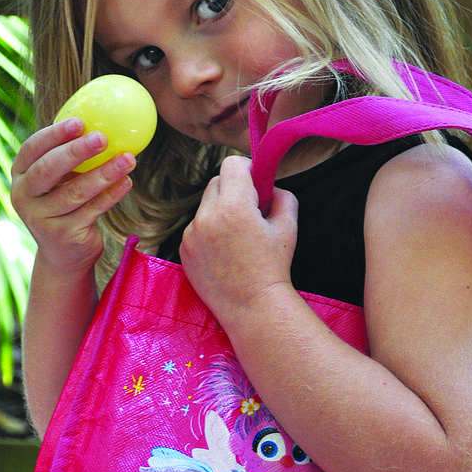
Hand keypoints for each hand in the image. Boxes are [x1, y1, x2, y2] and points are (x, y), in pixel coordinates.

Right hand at [10, 117, 134, 279]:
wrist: (63, 254)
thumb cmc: (65, 205)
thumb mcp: (60, 180)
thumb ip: (69, 155)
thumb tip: (104, 117)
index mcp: (20, 175)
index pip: (32, 149)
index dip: (54, 134)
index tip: (80, 122)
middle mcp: (23, 196)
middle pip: (48, 170)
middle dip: (76, 151)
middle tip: (102, 138)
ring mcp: (40, 219)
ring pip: (74, 192)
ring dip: (104, 173)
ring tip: (128, 159)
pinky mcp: (63, 235)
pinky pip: (91, 210)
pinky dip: (111, 195)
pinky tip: (127, 182)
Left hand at [179, 155, 297, 327]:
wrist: (253, 307)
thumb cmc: (273, 267)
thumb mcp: (288, 226)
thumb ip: (282, 195)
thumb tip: (269, 186)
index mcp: (234, 206)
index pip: (231, 164)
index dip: (247, 169)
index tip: (256, 184)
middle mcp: (207, 216)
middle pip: (216, 182)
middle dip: (233, 190)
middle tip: (250, 211)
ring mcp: (191, 234)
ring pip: (205, 206)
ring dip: (220, 211)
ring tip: (237, 237)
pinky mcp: (183, 249)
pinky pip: (196, 227)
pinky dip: (209, 231)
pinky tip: (224, 251)